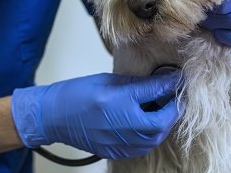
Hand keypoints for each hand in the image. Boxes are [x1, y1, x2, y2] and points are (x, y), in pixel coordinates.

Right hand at [11, 72, 179, 158]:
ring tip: (161, 109)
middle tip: (173, 96)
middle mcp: (123, 126)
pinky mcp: (115, 152)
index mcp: (121, 103)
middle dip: (172, 109)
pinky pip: (141, 147)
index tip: (178, 78)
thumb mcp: (109, 81)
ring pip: (154, 138)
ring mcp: (119, 143)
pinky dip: (149, 135)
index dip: (171, 84)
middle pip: (162, 122)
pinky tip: (145, 122)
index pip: (157, 93)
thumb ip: (138, 83)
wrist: (52, 116)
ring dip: (162, 124)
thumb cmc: (77, 93)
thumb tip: (161, 80)